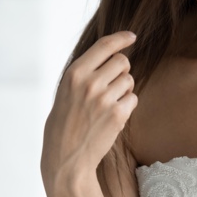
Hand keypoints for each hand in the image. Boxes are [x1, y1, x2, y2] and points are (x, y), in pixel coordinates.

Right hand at [41, 31, 137, 196]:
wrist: (66, 160)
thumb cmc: (63, 126)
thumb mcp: (65, 93)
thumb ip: (83, 75)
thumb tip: (110, 55)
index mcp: (73, 74)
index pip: (104, 45)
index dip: (121, 38)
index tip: (132, 36)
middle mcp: (89, 83)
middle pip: (122, 61)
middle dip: (122, 70)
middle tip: (112, 85)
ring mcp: (104, 98)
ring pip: (129, 80)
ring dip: (124, 89)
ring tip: (107, 105)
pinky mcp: (117, 114)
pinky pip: (133, 99)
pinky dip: (127, 106)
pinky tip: (112, 117)